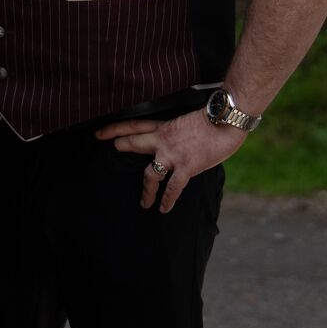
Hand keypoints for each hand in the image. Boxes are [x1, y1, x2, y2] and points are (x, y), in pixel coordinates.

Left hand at [94, 109, 246, 211]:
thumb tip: (176, 146)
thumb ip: (177, 135)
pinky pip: (172, 187)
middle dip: (122, 147)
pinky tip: (163, 208)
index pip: (135, 126)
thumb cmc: (213, 120)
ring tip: (143, 202)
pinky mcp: (186, 167)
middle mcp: (164, 140)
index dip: (115, 129)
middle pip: (134, 143)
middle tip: (112, 151)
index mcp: (164, 127)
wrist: (226, 119)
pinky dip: (167, 199)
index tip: (100, 133)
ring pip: (149, 173)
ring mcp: (173, 154)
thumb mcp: (187, 123)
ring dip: (145, 189)